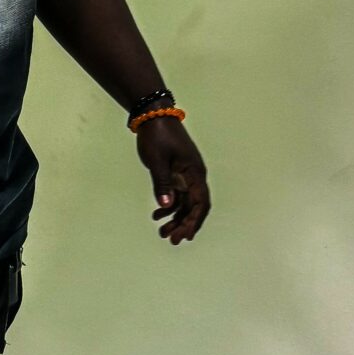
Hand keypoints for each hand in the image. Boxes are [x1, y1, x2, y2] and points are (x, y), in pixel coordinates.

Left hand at [136, 115, 210, 243]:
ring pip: (184, 202)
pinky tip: (157, 216)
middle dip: (184, 225)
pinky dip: (168, 206)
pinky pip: (176, 194)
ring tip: (162, 233)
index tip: (185, 236)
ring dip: (175, 218)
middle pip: (193, 206)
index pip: (200, 203)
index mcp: (194, 173)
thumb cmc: (157, 135)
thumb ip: (162, 184)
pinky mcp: (176, 172)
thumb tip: (166, 206)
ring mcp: (185, 174)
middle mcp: (193, 176)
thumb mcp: (157, 161)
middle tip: (171, 240)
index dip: (194, 221)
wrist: (153, 114)